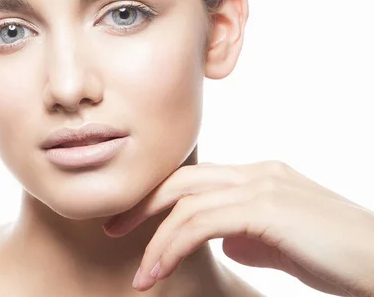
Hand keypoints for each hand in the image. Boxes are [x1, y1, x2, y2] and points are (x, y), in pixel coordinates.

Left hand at [103, 160, 373, 296]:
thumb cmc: (339, 259)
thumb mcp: (283, 246)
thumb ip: (251, 236)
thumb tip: (223, 241)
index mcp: (258, 177)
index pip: (195, 179)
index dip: (158, 198)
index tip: (131, 222)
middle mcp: (256, 173)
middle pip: (181, 181)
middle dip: (142, 206)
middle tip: (112, 230)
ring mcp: (262, 186)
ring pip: (187, 204)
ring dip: (155, 241)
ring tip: (141, 277)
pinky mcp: (267, 208)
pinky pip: (202, 222)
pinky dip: (172, 246)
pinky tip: (160, 270)